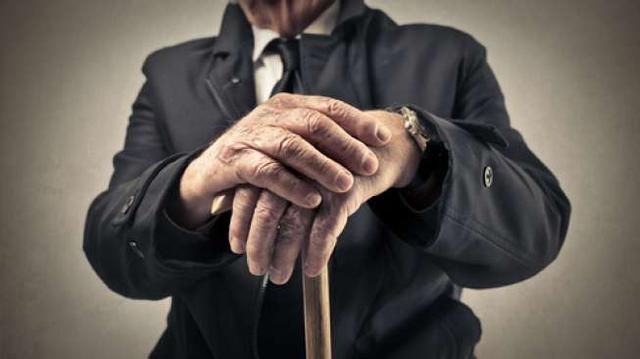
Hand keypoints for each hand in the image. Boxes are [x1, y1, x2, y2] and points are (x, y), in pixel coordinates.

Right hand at [172, 94, 392, 227]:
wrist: (209, 172)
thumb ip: (317, 139)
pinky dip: (291, 186)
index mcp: (286, 106)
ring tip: (346, 185)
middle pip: (313, 123)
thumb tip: (366, 144)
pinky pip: (266, 172)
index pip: (328, 107)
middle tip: (369, 165)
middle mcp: (270, 116)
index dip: (357, 121)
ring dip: (322, 166)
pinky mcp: (235, 161)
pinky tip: (312, 200)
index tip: (382, 139)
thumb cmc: (258, 157)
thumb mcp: (288, 141)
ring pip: (292, 146)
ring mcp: (251, 136)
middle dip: (345, 145)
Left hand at [229, 110, 421, 283]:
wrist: (383, 148)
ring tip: (280, 276)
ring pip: (293, 224)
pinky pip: (325, 230)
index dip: (240, 222)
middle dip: (259, 244)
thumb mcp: (305, 169)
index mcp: (279, 157)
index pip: (248, 192)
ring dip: (284, 255)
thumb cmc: (338, 163)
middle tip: (256, 269)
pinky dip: (316, 253)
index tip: (237, 247)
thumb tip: (250, 220)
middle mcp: (296, 165)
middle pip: (267, 210)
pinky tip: (311, 269)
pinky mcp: (344, 191)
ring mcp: (319, 178)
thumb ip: (280, 188)